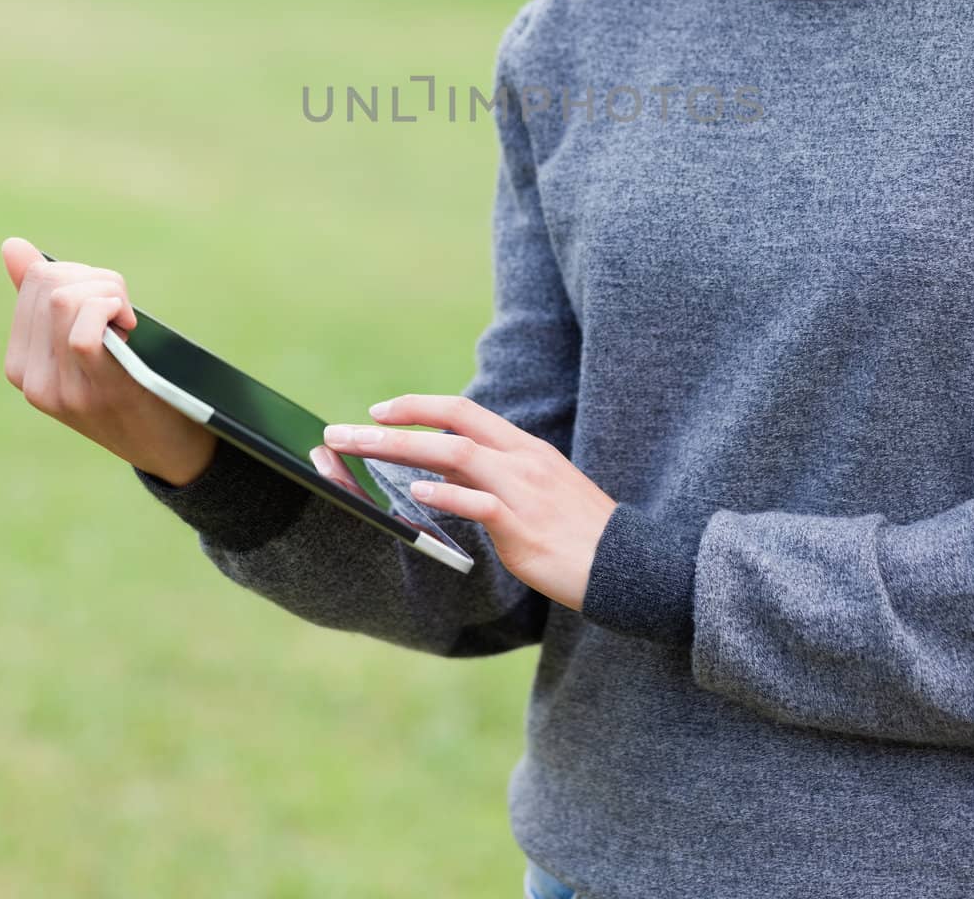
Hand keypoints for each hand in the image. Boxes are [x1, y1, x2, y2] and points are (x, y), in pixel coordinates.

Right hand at [1, 237, 217, 484]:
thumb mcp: (81, 343)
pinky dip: (111, 310)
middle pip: (52, 283)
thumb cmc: (130, 385)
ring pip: (66, 299)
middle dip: (97, 278)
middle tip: (121, 309)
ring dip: (110, 291)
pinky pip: (84, 333)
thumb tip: (13, 247)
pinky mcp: (97, 392)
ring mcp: (60, 389)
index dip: (82, 274)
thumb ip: (47, 301)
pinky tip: (128, 326)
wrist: (169, 449)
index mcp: (22, 364)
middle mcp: (31, 379)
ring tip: (126, 320)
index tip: (106, 301)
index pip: (36, 281)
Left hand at [320, 396, 618, 612]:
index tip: (379, 411)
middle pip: (452, 424)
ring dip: (403, 449)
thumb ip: (489, 476)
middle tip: (345, 429)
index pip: (464, 411)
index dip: (419, 406)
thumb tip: (437, 470)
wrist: (628, 566)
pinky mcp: (525, 528)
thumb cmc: (578, 533)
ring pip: (457, 454)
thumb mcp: (536, 490)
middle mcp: (522, 460)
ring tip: (361, 450)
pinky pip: (481, 504)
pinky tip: (417, 494)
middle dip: (395, 423)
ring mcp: (524, 490)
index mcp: (524, 448)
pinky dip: (447, 496)